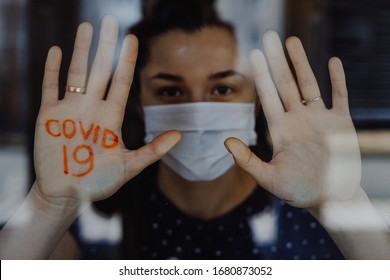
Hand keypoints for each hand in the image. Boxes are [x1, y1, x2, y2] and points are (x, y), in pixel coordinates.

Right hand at [34, 16, 180, 203]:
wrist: (67, 194)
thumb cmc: (98, 182)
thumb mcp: (128, 166)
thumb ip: (153, 150)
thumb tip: (180, 135)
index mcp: (111, 117)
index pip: (121, 82)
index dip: (126, 61)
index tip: (132, 39)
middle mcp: (92, 108)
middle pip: (100, 71)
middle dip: (105, 46)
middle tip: (110, 21)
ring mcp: (70, 110)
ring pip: (76, 73)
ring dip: (80, 50)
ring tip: (86, 27)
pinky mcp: (49, 116)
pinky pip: (50, 87)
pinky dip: (52, 70)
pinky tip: (56, 51)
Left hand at [225, 31, 360, 209]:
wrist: (330, 199)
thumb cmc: (298, 191)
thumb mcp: (269, 178)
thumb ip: (247, 161)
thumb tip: (225, 140)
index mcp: (281, 130)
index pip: (268, 96)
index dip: (261, 75)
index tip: (254, 54)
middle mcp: (297, 119)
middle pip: (286, 83)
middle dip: (277, 60)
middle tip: (269, 35)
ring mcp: (319, 119)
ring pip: (309, 84)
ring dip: (302, 62)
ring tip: (292, 40)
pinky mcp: (341, 123)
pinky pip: (340, 96)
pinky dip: (337, 79)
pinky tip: (332, 61)